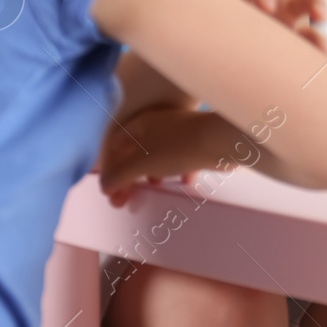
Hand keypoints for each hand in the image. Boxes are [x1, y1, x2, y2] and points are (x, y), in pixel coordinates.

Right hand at [96, 106, 239, 205]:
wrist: (221, 140)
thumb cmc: (177, 147)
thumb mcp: (141, 163)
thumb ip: (119, 175)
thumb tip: (105, 185)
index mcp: (140, 124)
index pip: (115, 146)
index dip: (109, 169)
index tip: (108, 192)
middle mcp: (158, 126)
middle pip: (135, 154)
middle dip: (128, 179)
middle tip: (123, 202)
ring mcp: (179, 134)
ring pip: (158, 158)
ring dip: (151, 176)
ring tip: (151, 192)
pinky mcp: (198, 144)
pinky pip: (182, 160)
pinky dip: (178, 172)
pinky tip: (183, 183)